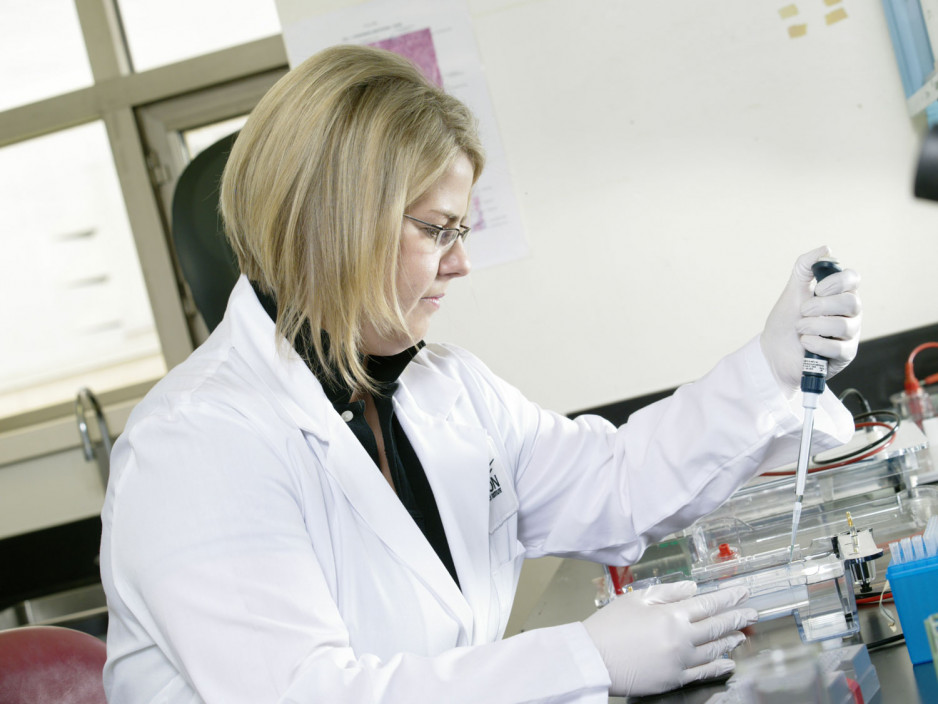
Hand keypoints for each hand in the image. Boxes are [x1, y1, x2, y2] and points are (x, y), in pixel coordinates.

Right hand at [582, 581, 756, 696]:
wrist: (592, 658)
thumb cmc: (608, 626)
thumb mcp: (636, 598)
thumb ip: (668, 592)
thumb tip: (693, 588)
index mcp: (671, 615)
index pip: (708, 603)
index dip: (729, 597)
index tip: (743, 592)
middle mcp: (681, 638)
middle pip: (717, 626)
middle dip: (737, 617)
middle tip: (752, 612)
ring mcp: (679, 661)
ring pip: (714, 649)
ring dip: (731, 640)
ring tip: (741, 635)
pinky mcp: (674, 679)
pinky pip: (704, 672)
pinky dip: (719, 666)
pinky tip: (728, 662)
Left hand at [760, 246, 861, 395]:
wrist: (772, 352)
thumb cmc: (785, 322)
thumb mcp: (792, 292)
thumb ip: (805, 268)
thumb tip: (826, 249)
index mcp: (839, 294)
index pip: (853, 278)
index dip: (837, 282)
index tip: (817, 289)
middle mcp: (850, 313)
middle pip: (851, 302)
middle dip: (821, 306)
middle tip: (803, 311)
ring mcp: (850, 334)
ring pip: (844, 325)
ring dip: (814, 326)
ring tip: (800, 329)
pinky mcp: (846, 355)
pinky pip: (839, 348)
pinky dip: (816, 343)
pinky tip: (805, 343)